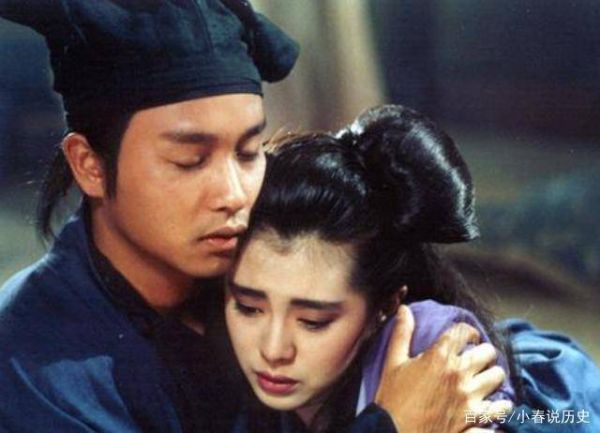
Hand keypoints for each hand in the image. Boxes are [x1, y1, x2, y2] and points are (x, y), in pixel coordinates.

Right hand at [375, 305, 512, 432]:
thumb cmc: (392, 399)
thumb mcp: (392, 363)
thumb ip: (402, 334)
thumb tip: (404, 309)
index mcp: (439, 358)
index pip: (464, 332)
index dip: (468, 331)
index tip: (466, 337)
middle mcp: (459, 375)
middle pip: (488, 352)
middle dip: (482, 353)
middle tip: (474, 359)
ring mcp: (470, 399)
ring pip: (498, 378)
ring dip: (492, 376)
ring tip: (483, 380)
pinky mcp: (475, 421)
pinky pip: (500, 410)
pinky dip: (499, 407)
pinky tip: (493, 406)